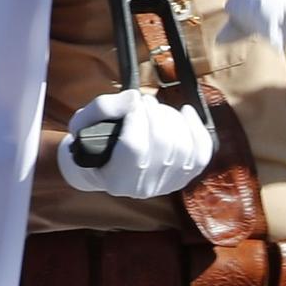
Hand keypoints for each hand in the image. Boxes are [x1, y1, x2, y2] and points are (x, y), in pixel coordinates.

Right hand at [57, 89, 213, 198]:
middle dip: (156, 113)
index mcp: (116, 178)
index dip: (137, 116)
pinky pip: (201, 153)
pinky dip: (197, 130)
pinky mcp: (183, 177)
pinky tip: (186, 113)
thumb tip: (134, 98)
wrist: (102, 166)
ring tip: (156, 109)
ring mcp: (167, 184)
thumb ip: (104, 108)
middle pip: (163, 144)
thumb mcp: (84, 123)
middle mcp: (144, 187)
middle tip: (145, 101)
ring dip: (172, 118)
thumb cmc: (91, 143)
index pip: (134, 146)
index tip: (132, 100)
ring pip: (184, 147)